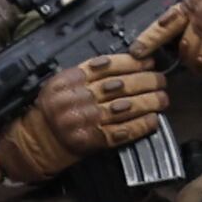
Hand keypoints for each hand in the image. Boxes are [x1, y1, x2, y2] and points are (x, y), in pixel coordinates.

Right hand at [0, 51, 165, 185]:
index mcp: (70, 81)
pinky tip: (153, 120)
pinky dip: (140, 126)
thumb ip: (89, 71)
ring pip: (124, 108)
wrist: (39, 139)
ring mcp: (85, 121)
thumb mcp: (63, 82)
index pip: (106, 66)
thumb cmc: (55, 108)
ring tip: (162, 99)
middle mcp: (77, 99)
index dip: (131, 63)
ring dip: (148, 103)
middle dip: (145, 82)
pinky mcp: (92, 140)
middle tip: (161, 80)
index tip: (149, 61)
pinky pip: (122, 132)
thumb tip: (129, 62)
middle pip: (118, 86)